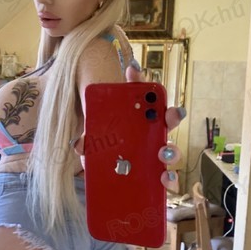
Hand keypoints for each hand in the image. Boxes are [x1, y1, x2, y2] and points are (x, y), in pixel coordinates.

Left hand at [72, 65, 186, 191]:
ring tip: (163, 152)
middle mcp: (151, 135)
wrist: (109, 179)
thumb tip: (80, 145)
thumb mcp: (95, 145)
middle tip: (169, 113)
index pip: (139, 97)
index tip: (132, 70)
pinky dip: (169, 178)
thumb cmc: (106, 155)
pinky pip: (168, 176)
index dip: (137, 81)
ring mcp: (156, 155)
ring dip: (171, 149)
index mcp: (135, 121)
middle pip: (165, 120)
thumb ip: (89, 141)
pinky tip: (164, 178)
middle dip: (171, 115)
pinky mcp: (158, 176)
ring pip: (171, 149)